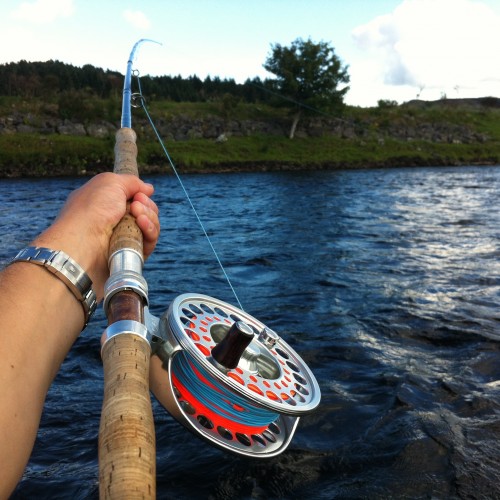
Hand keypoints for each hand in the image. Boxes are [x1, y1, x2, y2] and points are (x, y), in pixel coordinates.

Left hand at [33, 172, 159, 299]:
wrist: (83, 240)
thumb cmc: (92, 209)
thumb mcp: (110, 182)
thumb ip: (132, 182)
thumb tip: (149, 188)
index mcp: (107, 204)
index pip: (135, 199)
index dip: (141, 196)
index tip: (138, 195)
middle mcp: (116, 221)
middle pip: (146, 212)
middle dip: (146, 206)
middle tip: (136, 205)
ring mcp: (124, 238)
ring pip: (151, 226)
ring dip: (149, 216)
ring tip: (138, 215)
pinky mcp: (132, 253)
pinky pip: (150, 241)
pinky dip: (150, 230)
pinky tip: (142, 224)